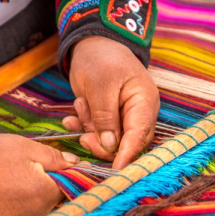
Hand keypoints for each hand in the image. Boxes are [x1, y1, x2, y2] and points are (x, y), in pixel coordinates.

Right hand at [0, 134, 79, 215]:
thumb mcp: (25, 147)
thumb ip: (55, 157)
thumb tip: (76, 164)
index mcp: (45, 194)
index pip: (72, 186)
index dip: (70, 173)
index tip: (65, 165)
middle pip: (58, 200)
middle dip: (53, 185)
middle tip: (35, 169)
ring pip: (43, 211)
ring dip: (39, 197)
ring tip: (19, 180)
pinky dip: (25, 207)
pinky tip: (11, 193)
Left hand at [62, 36, 159, 168]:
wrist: (91, 44)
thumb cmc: (101, 59)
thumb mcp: (101, 85)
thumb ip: (105, 116)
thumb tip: (110, 146)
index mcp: (143, 104)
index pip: (139, 136)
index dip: (127, 155)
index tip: (115, 170)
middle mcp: (137, 114)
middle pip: (125, 144)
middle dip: (102, 144)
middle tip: (84, 137)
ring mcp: (122, 117)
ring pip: (107, 141)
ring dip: (89, 130)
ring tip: (80, 105)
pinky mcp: (106, 118)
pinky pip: (95, 133)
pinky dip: (82, 128)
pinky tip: (70, 119)